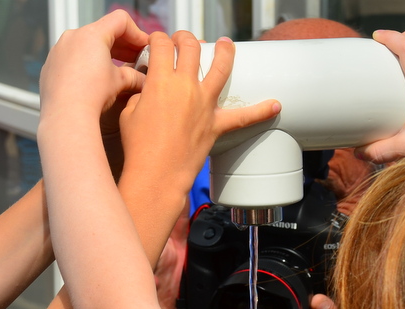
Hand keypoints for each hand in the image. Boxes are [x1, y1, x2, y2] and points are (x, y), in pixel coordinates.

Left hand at [39, 10, 147, 124]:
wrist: (66, 116)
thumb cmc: (91, 97)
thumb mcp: (120, 82)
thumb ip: (134, 76)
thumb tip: (143, 80)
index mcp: (92, 35)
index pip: (120, 21)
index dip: (136, 33)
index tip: (143, 46)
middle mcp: (72, 37)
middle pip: (102, 32)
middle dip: (121, 45)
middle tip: (134, 59)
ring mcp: (59, 50)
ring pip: (85, 45)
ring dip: (102, 54)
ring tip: (114, 71)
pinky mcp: (50, 65)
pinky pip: (71, 59)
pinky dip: (85, 64)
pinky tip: (93, 81)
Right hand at [119, 31, 280, 195]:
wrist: (157, 174)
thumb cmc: (139, 148)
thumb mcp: (129, 112)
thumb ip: (141, 95)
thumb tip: (148, 90)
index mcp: (160, 81)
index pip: (160, 46)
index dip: (157, 39)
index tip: (157, 42)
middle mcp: (185, 86)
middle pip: (190, 48)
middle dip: (185, 38)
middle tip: (182, 40)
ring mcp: (203, 104)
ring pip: (221, 68)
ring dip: (225, 51)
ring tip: (226, 44)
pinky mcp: (215, 125)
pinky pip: (243, 117)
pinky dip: (260, 111)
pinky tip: (275, 105)